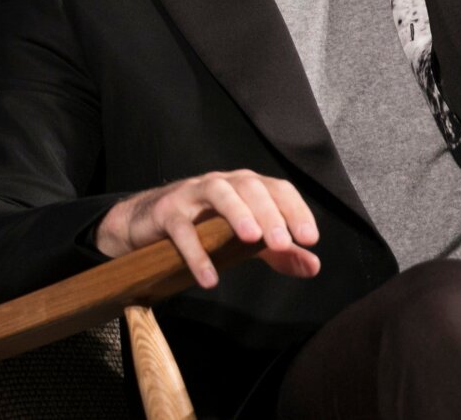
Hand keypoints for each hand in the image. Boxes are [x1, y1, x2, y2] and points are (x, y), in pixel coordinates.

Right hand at [95, 170, 320, 287]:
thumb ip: (279, 253)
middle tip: (284, 243)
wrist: (146, 222)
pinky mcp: (167, 211)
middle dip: (270, 213)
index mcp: (245, 186)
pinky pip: (182, 228)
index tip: (310, 238)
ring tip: (252, 239)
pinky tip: (210, 278)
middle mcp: (222, 183)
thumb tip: (314, 266)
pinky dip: (196, 252)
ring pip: (218, 193)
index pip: (277, 188)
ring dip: (238, 213)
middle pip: (250, 187)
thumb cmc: (203, 226)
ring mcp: (192, 194)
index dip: (296, 210)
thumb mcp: (245, 240)